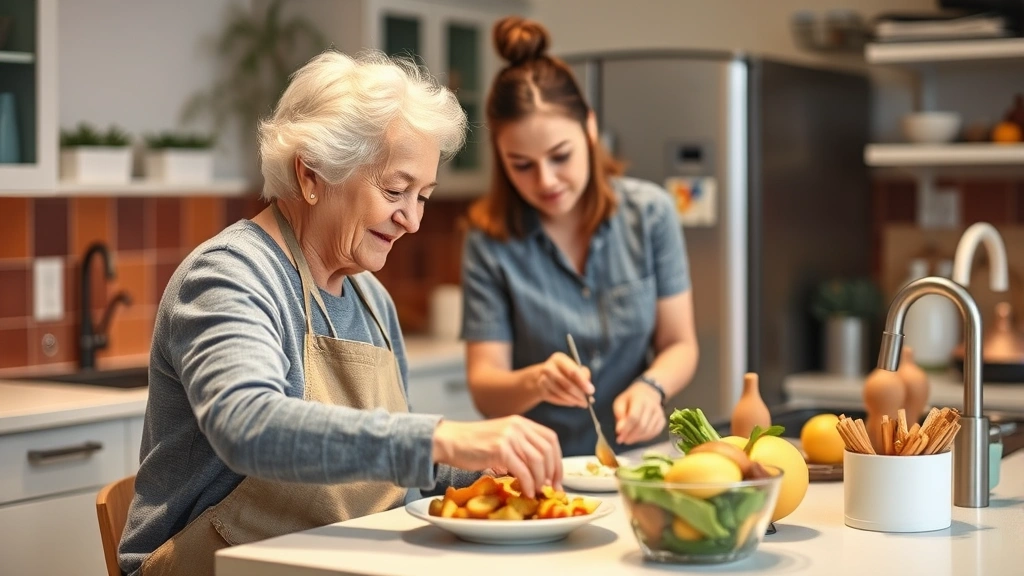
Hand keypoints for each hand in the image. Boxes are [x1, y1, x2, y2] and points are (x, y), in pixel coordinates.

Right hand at [432, 416, 562, 497]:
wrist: (450, 441)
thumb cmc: (474, 445)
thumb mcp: (502, 439)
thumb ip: (520, 449)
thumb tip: (540, 474)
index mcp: (521, 423)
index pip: (551, 439)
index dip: (557, 460)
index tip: (557, 477)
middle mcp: (518, 426)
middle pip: (548, 451)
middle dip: (553, 473)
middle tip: (551, 489)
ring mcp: (510, 436)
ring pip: (538, 461)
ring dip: (540, 481)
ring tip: (537, 491)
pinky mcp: (500, 449)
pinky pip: (523, 470)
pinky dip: (528, 484)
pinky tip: (526, 492)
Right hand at [529, 352, 594, 407]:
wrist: (542, 376)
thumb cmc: (563, 371)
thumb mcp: (574, 367)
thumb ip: (584, 375)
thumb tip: (590, 389)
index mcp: (559, 359)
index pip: (573, 372)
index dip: (583, 382)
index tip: (591, 391)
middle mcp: (549, 368)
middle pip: (567, 384)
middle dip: (579, 394)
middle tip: (587, 401)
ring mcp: (543, 380)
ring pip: (561, 393)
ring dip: (573, 400)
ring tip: (581, 403)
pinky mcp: (541, 390)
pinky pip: (556, 399)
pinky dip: (566, 402)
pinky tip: (572, 402)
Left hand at [612, 382, 665, 444]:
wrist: (648, 392)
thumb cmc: (630, 399)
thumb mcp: (620, 402)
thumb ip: (619, 415)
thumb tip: (620, 431)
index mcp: (639, 399)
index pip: (634, 416)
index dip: (626, 429)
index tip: (619, 438)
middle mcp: (652, 405)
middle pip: (642, 425)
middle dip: (631, 436)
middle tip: (623, 440)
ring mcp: (659, 413)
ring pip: (649, 430)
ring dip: (638, 438)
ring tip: (628, 440)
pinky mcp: (663, 419)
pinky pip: (655, 432)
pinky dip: (646, 438)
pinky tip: (638, 438)